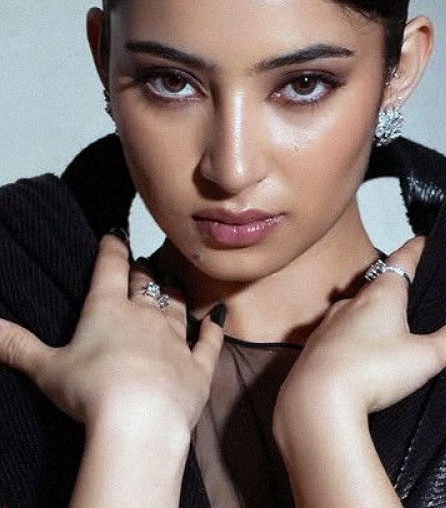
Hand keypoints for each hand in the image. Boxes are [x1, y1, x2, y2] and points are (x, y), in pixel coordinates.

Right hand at [0, 234, 224, 434]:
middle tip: (142, 264)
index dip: (112, 248)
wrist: (140, 419)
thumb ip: (17, 344)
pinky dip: (214, 329)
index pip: (111, 268)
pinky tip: (218, 318)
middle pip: (146, 284)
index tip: (115, 234)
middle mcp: (145, 316)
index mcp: (107, 310)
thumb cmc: (90, 390)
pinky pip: (209, 342)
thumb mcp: (45, 368)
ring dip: (175, 293)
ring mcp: (175, 339)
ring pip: (177, 306)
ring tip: (174, 282)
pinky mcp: (197, 366)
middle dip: (143, 271)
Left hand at [275, 237, 445, 420]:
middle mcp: (351, 302)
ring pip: (353, 306)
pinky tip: (356, 349)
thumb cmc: (369, 372)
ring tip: (386, 319)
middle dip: (393, 282)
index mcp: (380, 295)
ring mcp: (330, 323)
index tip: (423, 241)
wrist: (317, 399)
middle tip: (409, 281)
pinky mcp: (316, 346)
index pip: (401, 259)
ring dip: (369, 309)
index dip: (415, 249)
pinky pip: (336, 331)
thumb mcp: (424, 357)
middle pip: (375, 282)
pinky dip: (350, 334)